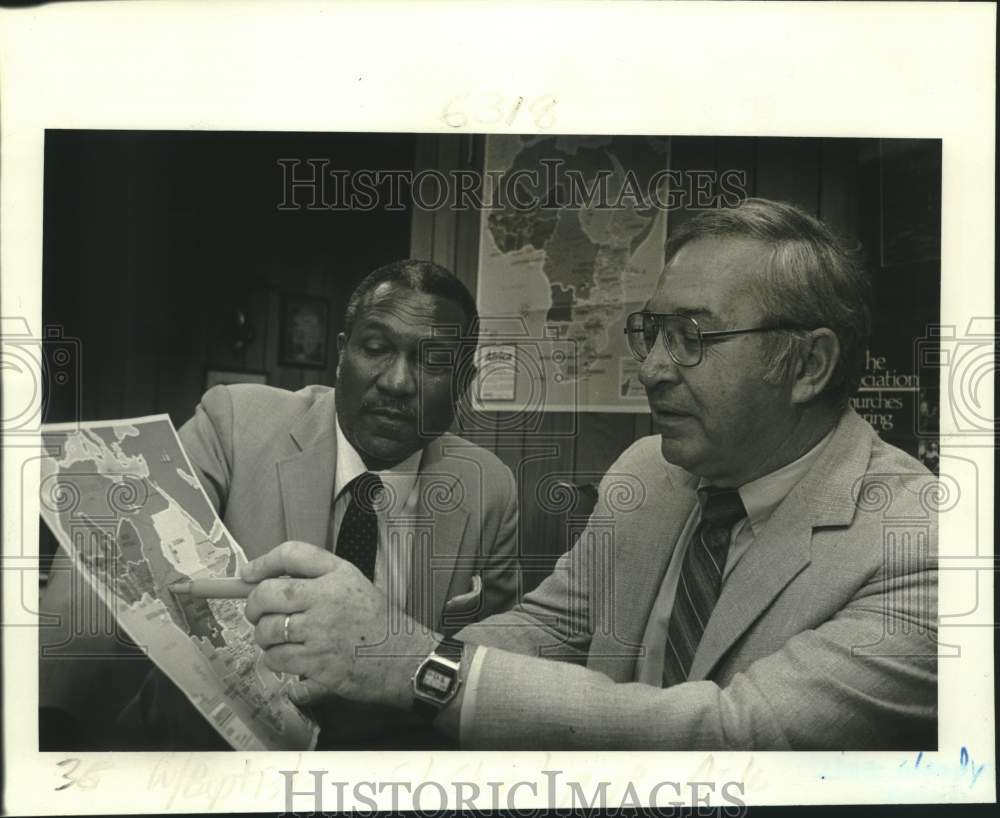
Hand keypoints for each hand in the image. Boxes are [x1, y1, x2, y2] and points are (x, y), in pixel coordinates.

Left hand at [241, 541, 436, 710]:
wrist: (403, 658)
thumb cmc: (377, 621)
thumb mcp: (353, 584)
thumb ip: (317, 578)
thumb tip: (267, 581)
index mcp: (338, 574)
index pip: (291, 554)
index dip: (262, 563)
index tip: (248, 575)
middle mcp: (328, 599)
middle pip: (267, 594)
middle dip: (254, 606)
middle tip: (258, 614)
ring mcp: (321, 633)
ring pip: (267, 632)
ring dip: (265, 638)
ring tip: (279, 641)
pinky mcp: (318, 665)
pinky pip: (277, 660)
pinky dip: (277, 662)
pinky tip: (290, 661)